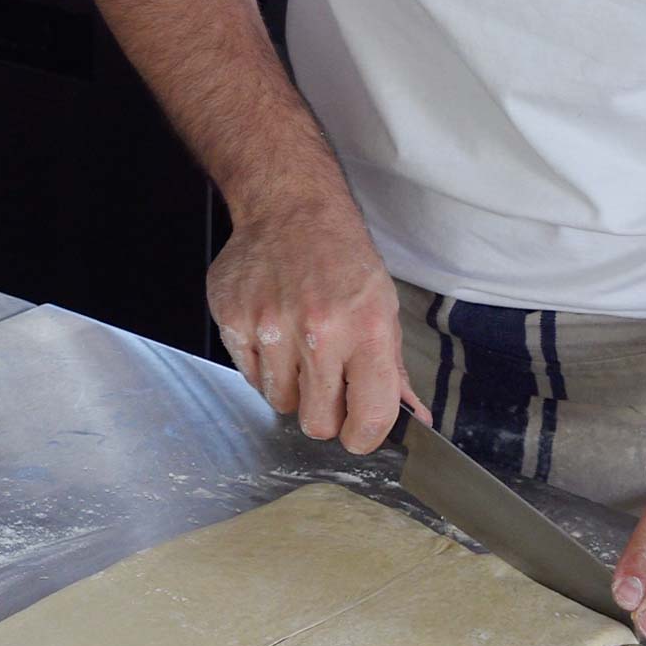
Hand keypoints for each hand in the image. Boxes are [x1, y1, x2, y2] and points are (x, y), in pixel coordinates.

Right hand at [206, 203, 430, 452]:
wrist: (290, 209)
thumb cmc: (341, 258)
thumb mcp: (383, 308)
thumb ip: (392, 371)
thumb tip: (412, 419)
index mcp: (366, 329)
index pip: (370, 416)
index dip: (365, 437)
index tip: (359, 433)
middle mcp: (318, 332)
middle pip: (317, 423)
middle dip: (324, 413)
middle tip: (326, 385)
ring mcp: (270, 327)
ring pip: (279, 403)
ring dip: (291, 387)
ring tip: (297, 348)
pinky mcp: (234, 321)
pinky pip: (249, 376)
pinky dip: (262, 366)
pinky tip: (273, 332)